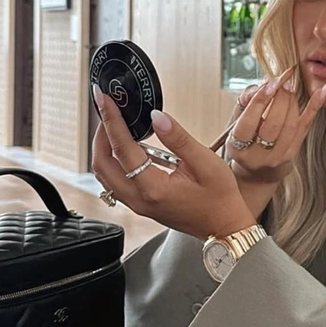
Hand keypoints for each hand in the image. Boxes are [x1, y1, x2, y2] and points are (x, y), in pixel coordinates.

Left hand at [91, 86, 255, 238]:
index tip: (104, 99)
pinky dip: (114, 161)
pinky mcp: (141, 205)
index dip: (112, 120)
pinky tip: (127, 147)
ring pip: (105, 175)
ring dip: (104, 149)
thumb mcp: (206, 164)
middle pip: (102, 164)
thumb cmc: (220, 198)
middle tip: (107, 110)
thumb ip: (179, 139)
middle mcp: (140, 199)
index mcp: (154, 188)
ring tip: (113, 126)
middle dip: (101, 134)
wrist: (224, 227)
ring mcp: (138, 205)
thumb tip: (156, 116)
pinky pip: (115, 182)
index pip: (123, 149)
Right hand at [227, 67, 325, 185]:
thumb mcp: (237, 120)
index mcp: (237, 146)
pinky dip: (314, 106)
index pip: (248, 122)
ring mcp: (277, 156)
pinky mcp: (293, 152)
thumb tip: (265, 84)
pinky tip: (322, 90)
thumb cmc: (245, 137)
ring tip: (289, 87)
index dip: (260, 101)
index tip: (270, 82)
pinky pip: (306, 126)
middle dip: (281, 99)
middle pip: (273, 124)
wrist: (257, 169)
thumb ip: (246, 100)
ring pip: (290, 125)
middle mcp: (257, 155)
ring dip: (292, 101)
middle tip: (283, 82)